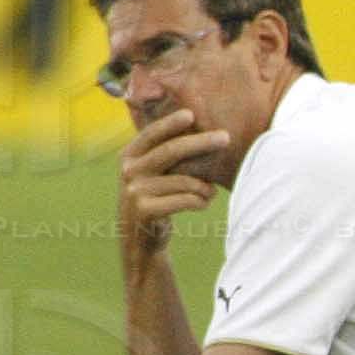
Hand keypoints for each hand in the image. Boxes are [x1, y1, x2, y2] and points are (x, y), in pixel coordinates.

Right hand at [117, 107, 228, 263]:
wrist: (140, 239)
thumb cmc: (157, 198)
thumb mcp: (155, 173)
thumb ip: (168, 153)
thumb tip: (203, 131)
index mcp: (129, 155)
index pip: (152, 134)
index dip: (170, 123)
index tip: (192, 115)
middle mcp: (128, 170)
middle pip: (171, 151)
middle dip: (201, 142)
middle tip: (226, 138)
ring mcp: (134, 191)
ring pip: (184, 180)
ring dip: (205, 187)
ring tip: (210, 192)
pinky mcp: (145, 210)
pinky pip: (185, 200)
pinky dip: (201, 201)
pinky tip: (203, 203)